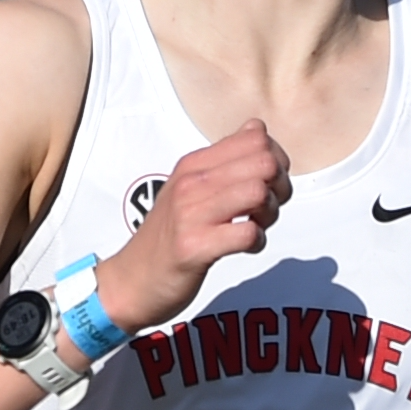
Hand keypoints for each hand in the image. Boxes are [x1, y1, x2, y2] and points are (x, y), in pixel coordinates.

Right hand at [96, 120, 293, 333]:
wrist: (131, 280)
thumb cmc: (168, 236)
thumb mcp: (190, 187)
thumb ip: (225, 160)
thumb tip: (257, 129)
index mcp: (194, 164)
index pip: (255, 138)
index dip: (276, 161)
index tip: (267, 184)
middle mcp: (192, 183)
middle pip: (265, 163)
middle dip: (279, 188)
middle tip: (266, 208)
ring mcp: (191, 214)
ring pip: (259, 193)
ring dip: (270, 214)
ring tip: (256, 226)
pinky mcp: (195, 246)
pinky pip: (248, 233)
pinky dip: (258, 242)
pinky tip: (245, 246)